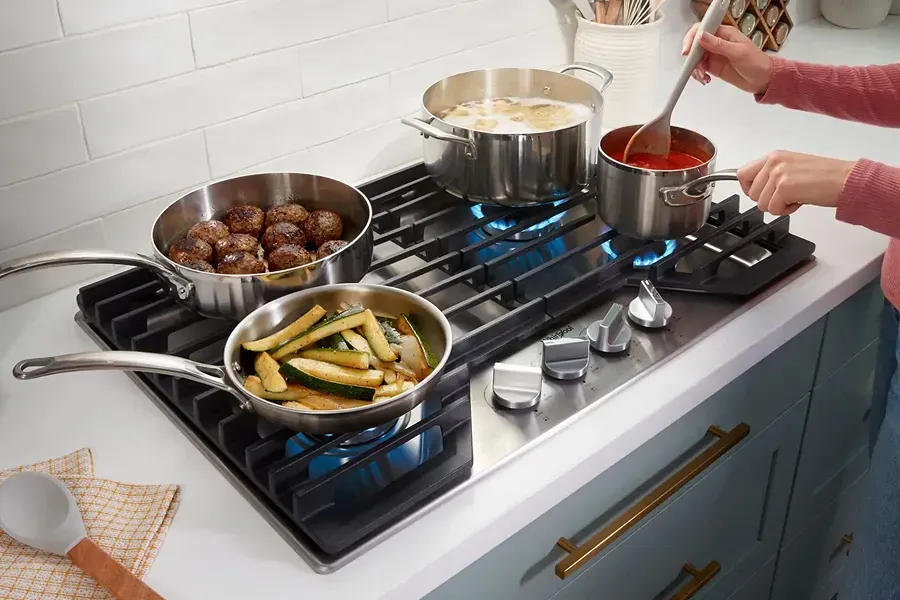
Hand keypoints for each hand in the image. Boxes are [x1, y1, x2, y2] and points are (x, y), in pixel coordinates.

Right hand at [682, 25, 773, 94]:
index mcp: (724, 33)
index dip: (692, 38)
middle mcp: (717, 42)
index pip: (702, 30)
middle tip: (694, 66)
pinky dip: (698, 74)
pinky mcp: (713, 67)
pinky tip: (705, 79)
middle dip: (692, 56)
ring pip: (696, 58)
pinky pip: (699, 69)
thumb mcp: (738, 52)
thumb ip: (719, 45)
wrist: (763, 80)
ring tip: (703, 76)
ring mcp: (714, 55)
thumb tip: (701, 36)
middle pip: (695, 45)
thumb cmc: (756, 62)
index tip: (688, 51)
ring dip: (695, 68)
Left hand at [736, 151, 855, 215]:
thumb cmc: (825, 176)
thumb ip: (772, 175)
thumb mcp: (792, 169)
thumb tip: (754, 188)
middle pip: (750, 193)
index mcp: (774, 156)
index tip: (762, 193)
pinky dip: (787, 210)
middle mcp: (774, 162)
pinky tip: (800, 200)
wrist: (845, 180)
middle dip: (767, 200)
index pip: (742, 174)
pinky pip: (773, 209)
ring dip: (778, 206)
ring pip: (761, 204)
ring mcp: (778, 174)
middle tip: (788, 195)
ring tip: (797, 196)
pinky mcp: (784, 187)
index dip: (749, 188)